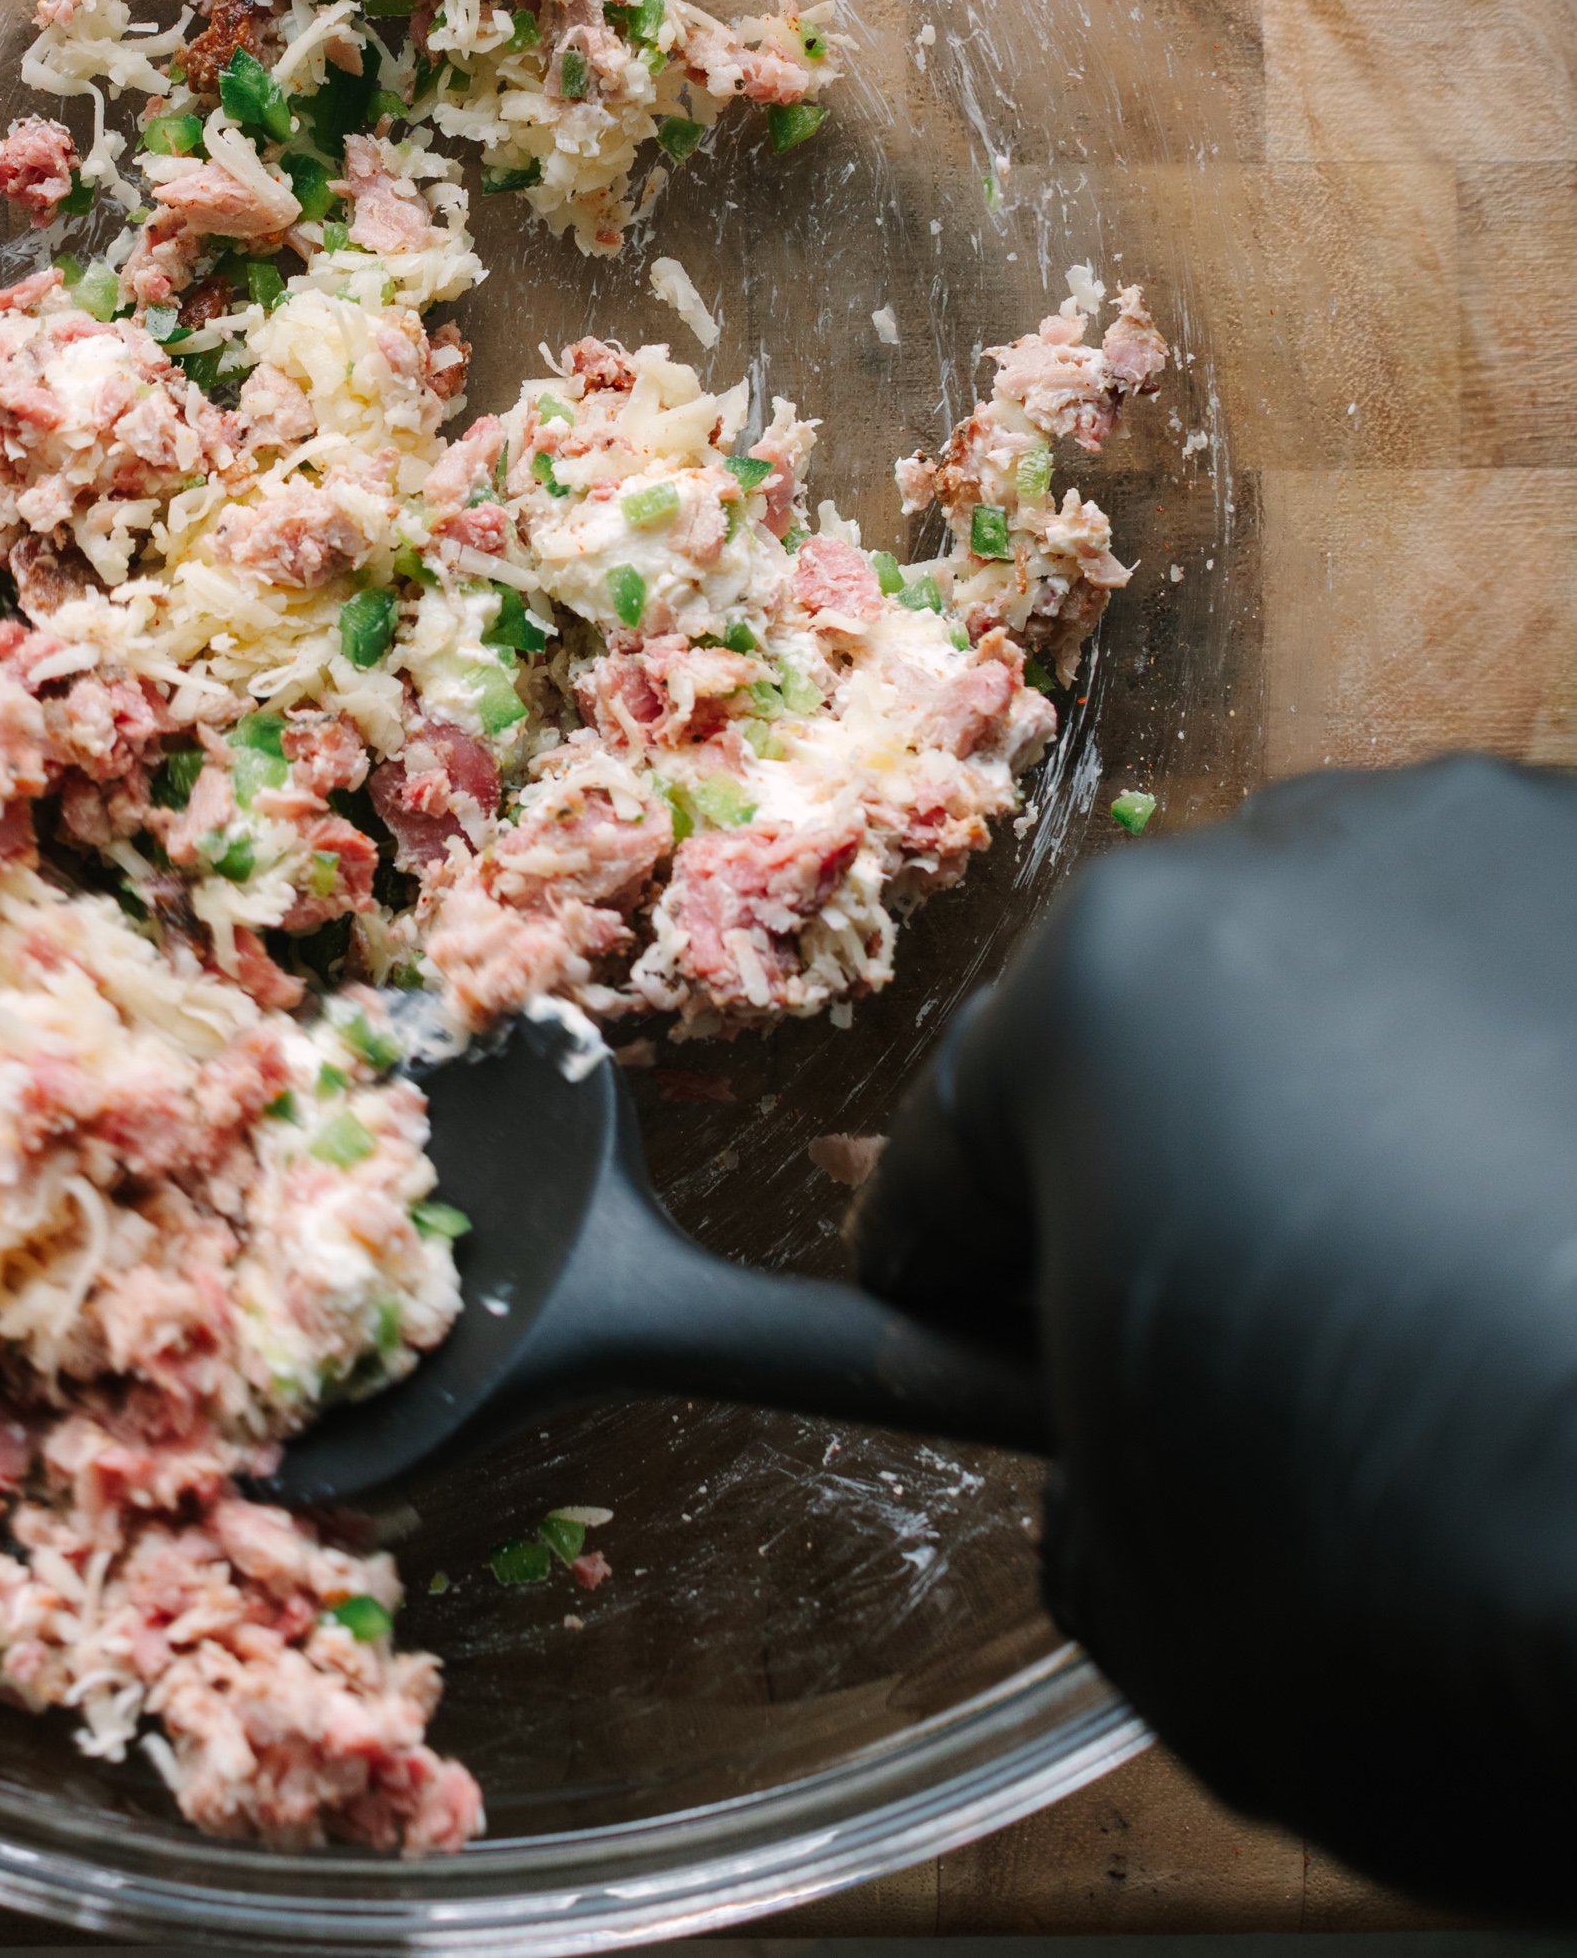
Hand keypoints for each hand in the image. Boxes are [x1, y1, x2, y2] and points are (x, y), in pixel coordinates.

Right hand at [854, 756, 1576, 1920]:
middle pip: (1169, 1034)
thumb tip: (1107, 1434)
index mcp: (1105, 994)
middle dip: (1181, 1177)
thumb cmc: (1457, 1600)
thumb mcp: (1158, 1612)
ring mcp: (1529, 862)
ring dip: (1376, 1117)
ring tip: (1478, 1312)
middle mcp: (1304, 864)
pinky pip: (1557, 1010)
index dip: (957, 1277)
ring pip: (1378, 990)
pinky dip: (1550, 1116)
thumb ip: (1079, 1470)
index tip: (988, 1352)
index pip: (958, 1144)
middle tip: (1259, 1363)